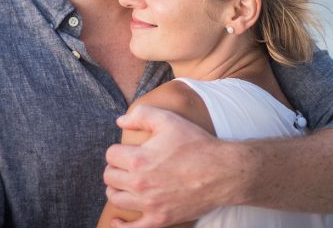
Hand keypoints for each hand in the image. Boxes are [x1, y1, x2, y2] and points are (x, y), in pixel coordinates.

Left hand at [103, 105, 237, 227]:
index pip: (111, 155)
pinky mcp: (160, 219)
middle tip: (125, 165)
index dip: (118, 150)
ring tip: (124, 182)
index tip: (127, 150)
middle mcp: (140, 184)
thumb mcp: (168, 120)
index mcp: (139, 159)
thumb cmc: (196, 144)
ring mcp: (149, 205)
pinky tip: (117, 220)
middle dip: (115, 168)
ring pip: (116, 199)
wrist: (223, 172)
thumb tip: (119, 121)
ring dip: (116, 189)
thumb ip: (141, 115)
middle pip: (110, 177)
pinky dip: (120, 225)